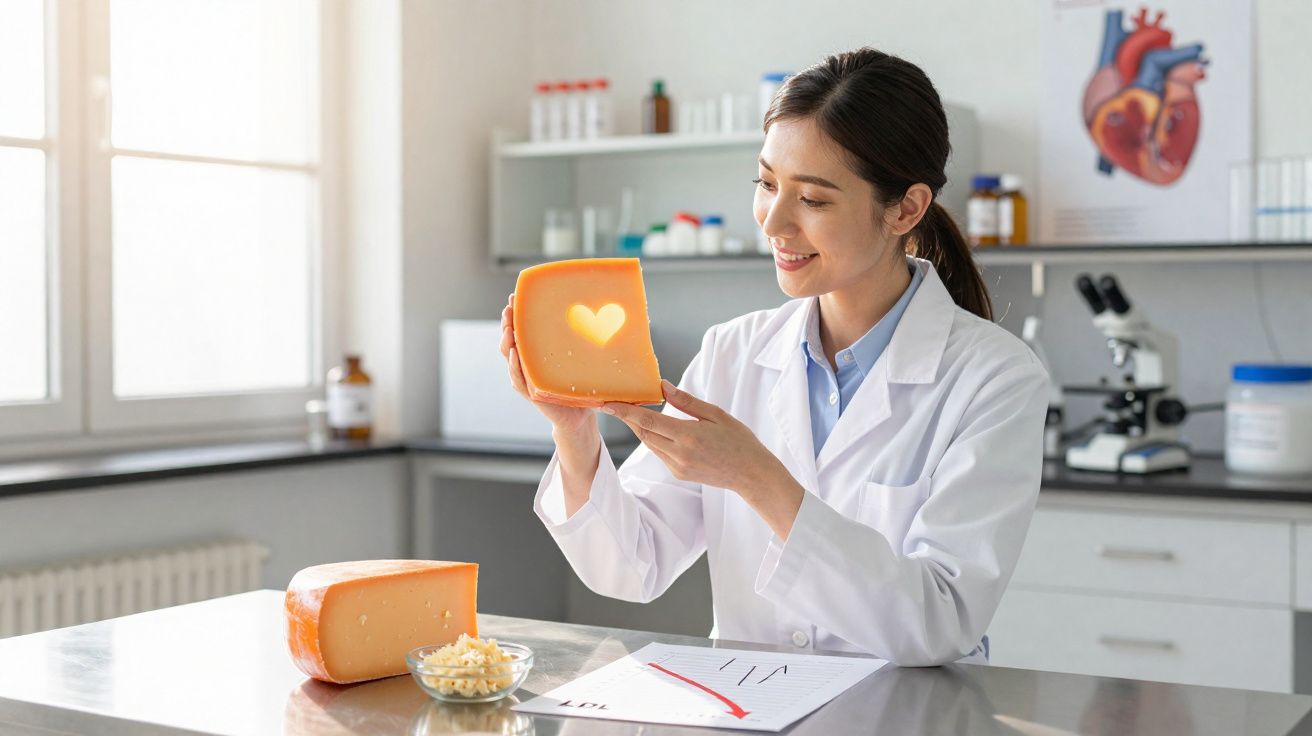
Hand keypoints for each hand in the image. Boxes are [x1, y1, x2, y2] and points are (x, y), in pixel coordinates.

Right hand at [500, 293, 595, 436]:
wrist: (579, 414)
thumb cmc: (578, 383)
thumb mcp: (577, 356)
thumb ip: (577, 338)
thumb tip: (597, 310)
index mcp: (534, 353)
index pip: (521, 329)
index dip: (516, 313)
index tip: (516, 296)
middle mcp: (526, 364)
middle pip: (510, 339)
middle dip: (508, 322)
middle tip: (510, 306)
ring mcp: (525, 378)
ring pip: (510, 357)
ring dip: (508, 341)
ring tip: (509, 328)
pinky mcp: (531, 393)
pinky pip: (519, 378)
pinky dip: (515, 366)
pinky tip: (515, 354)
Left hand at [603, 380, 805, 537]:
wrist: (751, 474)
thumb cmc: (739, 440)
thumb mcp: (716, 415)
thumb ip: (686, 402)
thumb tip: (662, 386)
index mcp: (689, 436)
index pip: (648, 422)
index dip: (624, 412)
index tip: (607, 403)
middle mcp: (679, 455)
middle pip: (643, 433)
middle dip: (627, 417)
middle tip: (614, 400)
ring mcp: (678, 467)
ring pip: (649, 444)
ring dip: (639, 428)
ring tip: (631, 410)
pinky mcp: (679, 474)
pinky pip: (659, 453)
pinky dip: (653, 439)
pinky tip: (655, 428)